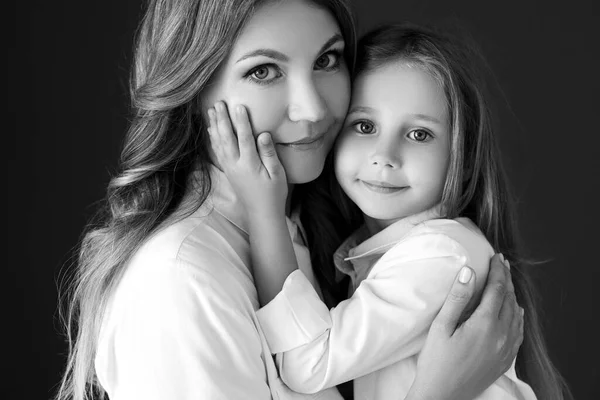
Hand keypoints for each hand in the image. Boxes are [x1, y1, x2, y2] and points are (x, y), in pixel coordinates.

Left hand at [208, 101, 286, 215]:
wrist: (262, 213)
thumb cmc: (273, 194)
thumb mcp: (277, 174)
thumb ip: (269, 154)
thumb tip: (264, 135)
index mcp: (250, 165)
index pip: (245, 139)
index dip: (242, 122)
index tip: (239, 106)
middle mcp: (236, 165)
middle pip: (227, 138)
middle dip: (222, 119)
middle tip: (218, 103)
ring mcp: (230, 169)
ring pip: (219, 143)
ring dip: (215, 126)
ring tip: (211, 111)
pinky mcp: (228, 172)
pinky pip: (218, 151)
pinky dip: (214, 139)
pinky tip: (212, 130)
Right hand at [407, 254, 523, 399]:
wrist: (442, 395)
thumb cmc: (436, 361)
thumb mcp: (441, 327)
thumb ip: (457, 298)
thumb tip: (468, 272)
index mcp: (484, 324)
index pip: (497, 289)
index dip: (498, 271)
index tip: (496, 257)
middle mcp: (501, 336)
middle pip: (509, 299)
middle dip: (506, 279)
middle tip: (502, 263)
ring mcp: (506, 349)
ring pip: (516, 315)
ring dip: (512, 296)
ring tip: (507, 282)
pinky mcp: (505, 360)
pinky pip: (519, 332)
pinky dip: (518, 316)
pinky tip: (515, 312)